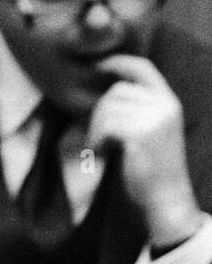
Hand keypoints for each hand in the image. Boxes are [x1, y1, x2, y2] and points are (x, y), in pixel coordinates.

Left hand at [87, 55, 202, 249]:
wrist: (164, 200)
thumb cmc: (152, 171)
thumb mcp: (151, 132)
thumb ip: (138, 109)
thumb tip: (105, 91)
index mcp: (169, 102)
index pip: (142, 67)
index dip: (117, 63)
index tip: (97, 68)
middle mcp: (164, 105)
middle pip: (117, 91)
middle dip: (99, 113)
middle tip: (99, 140)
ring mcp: (154, 118)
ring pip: (107, 107)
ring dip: (96, 129)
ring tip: (102, 149)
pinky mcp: (140, 134)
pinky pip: (105, 125)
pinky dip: (96, 140)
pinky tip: (102, 154)